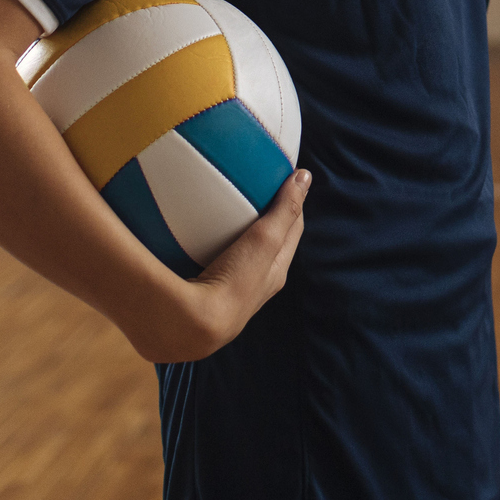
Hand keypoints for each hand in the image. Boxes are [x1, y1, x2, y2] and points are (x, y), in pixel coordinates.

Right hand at [138, 168, 310, 362]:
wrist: (194, 325)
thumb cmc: (236, 280)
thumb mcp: (266, 239)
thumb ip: (283, 209)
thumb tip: (305, 174)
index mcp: (276, 271)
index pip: (292, 229)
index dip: (292, 202)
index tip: (284, 177)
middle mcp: (257, 283)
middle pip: (269, 242)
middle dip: (267, 216)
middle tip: (254, 187)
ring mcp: (230, 289)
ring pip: (240, 252)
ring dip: (237, 231)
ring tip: (223, 206)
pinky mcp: (205, 292)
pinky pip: (213, 260)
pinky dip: (211, 243)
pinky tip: (194, 233)